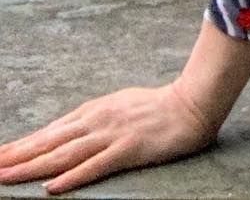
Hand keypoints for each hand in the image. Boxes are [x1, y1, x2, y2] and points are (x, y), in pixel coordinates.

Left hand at [0, 81, 216, 193]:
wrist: (191, 103)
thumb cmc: (156, 107)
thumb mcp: (117, 106)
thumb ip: (91, 121)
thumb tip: (64, 134)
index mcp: (92, 112)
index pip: (48, 132)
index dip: (20, 145)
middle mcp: (96, 121)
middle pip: (49, 143)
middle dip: (16, 156)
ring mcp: (111, 134)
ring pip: (64, 155)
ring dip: (33, 167)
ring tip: (7, 176)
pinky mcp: (129, 148)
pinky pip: (96, 166)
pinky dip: (73, 177)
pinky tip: (54, 187)